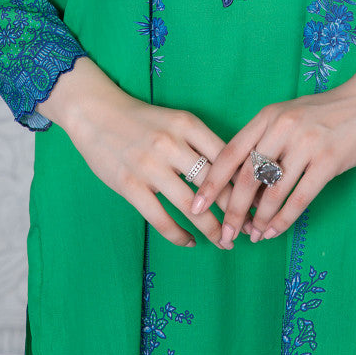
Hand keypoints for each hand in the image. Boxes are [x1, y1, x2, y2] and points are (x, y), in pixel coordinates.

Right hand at [36, 56, 241, 247]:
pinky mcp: (129, 186)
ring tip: (225, 242)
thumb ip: (200, 143)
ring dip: (211, 229)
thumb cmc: (141, 119)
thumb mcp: (175, 120)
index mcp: (188, 124)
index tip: (259, 200)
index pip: (227, 157)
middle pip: (214, 184)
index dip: (246, 182)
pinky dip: (179, 235)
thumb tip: (233, 173)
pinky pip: (160, 219)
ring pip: (191, 206)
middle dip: (235, 211)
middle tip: (249, 230)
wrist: (96, 113)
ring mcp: (150, 166)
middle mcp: (172, 144)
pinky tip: (189, 242)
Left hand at [191, 41, 355, 246]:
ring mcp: (306, 143)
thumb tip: (243, 182)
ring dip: (259, 219)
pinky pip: (300, 197)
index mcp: (268, 116)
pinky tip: (275, 231)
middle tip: (224, 234)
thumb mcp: (290, 115)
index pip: (230, 152)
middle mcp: (282, 127)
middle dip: (233, 210)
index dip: (211, 182)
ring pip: (273, 191)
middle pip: (247, 176)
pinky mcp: (329, 160)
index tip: (196, 205)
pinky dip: (284, 219)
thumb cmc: (327, 111)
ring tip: (252, 237)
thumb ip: (266, 141)